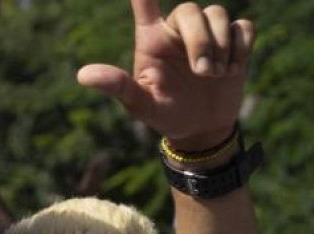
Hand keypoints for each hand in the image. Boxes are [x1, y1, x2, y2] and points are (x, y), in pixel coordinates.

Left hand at [78, 0, 253, 150]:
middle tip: (202, 73)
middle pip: (191, 10)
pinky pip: (243, 27)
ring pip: (218, 14)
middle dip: (200, 40)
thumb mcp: (140, 104)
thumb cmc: (164, 115)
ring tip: (215, 75)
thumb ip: (117, 87)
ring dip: (220, 46)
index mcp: (151, 40)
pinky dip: (241, 48)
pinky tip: (231, 71)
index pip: (144, 3)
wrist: (200, 128)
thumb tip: (82, 75)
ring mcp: (207, 34)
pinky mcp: (233, 42)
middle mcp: (177, 32)